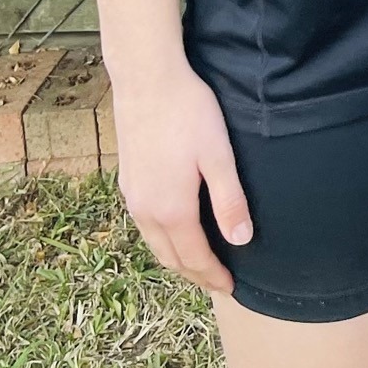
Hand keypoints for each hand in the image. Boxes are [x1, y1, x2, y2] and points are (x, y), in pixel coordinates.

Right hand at [110, 61, 252, 296]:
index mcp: (171, 209)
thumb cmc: (188, 112)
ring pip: (154, 243)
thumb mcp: (218, 155)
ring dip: (176, 259)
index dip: (213, 276)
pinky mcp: (127, 179)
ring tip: (198, 264)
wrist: (146, 78)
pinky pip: (144, 225)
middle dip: (195, 274)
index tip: (230, 289)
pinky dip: (162, 240)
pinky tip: (173, 230)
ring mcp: (132, 195)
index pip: (195, 258)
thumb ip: (229, 200)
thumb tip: (240, 240)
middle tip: (216, 283)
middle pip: (171, 258)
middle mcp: (146, 210)